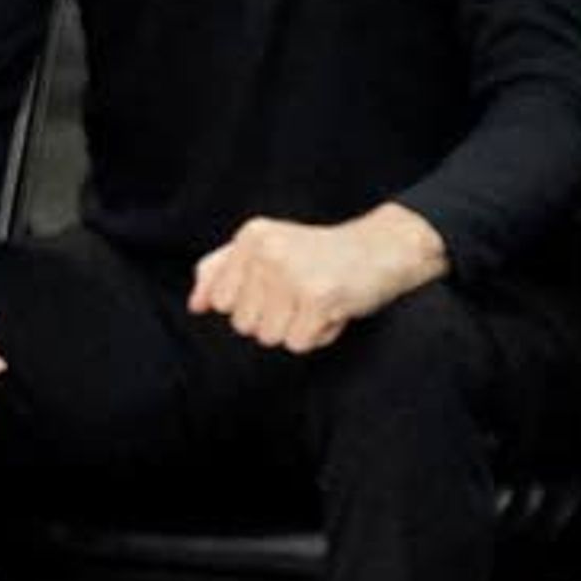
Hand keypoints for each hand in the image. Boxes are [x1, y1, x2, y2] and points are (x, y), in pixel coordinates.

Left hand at [187, 210, 438, 355]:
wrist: (384, 249)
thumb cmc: (321, 255)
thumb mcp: (267, 249)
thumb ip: (222, 270)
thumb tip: (196, 304)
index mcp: (251, 236)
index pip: (223, 302)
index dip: (253, 304)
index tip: (281, 284)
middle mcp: (267, 250)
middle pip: (244, 324)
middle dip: (275, 318)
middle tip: (304, 292)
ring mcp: (292, 273)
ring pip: (269, 337)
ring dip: (296, 328)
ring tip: (318, 300)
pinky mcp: (319, 297)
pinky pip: (299, 344)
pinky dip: (319, 335)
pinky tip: (333, 310)